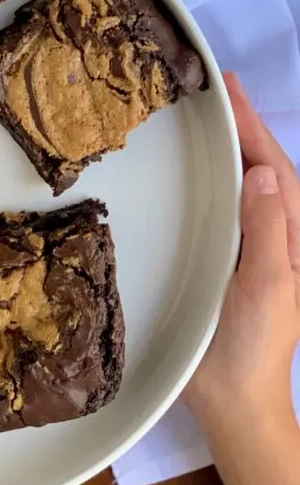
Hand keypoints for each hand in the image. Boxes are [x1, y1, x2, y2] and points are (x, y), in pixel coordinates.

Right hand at [186, 72, 299, 427]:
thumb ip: (266, 231)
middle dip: (245, 126)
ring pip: (244, 184)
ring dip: (231, 145)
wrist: (232, 398)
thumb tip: (260, 172)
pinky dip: (212, 177)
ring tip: (208, 111)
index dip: (255, 128)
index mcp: (293, 238)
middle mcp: (275, 235)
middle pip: (263, 168)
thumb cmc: (252, 344)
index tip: (230, 90)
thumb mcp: (267, 286)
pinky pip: (222, 206)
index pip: (276, 171)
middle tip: (217, 85)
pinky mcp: (225, 258)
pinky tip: (194, 166)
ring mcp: (251, 246)